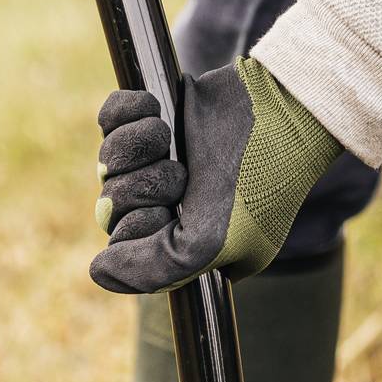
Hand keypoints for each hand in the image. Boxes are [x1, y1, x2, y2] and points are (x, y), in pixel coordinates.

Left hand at [92, 57, 341, 294]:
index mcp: (179, 243)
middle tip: (184, 175)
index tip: (175, 213)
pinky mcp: (155, 117)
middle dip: (144, 185)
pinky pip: (110, 119)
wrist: (283, 109)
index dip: (140, 227)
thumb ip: (151, 270)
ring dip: (136, 146)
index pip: (123, 246)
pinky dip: (127, 111)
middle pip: (109, 204)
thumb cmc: (255, 184)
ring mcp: (159, 160)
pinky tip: (156, 109)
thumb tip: (98, 272)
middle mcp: (167, 204)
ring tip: (169, 136)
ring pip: (107, 161)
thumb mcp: (207, 246)